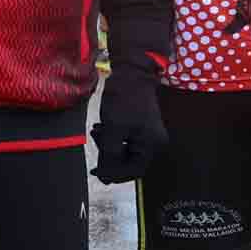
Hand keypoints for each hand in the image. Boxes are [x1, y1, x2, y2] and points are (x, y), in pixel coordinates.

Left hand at [90, 68, 169, 185]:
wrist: (132, 72)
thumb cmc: (124, 99)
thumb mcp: (113, 129)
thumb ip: (109, 155)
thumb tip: (105, 177)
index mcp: (152, 145)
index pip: (134, 171)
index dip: (114, 174)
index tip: (96, 171)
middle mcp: (154, 142)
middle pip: (130, 162)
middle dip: (109, 156)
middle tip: (96, 141)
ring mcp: (149, 134)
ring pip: (126, 151)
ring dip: (109, 145)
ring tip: (97, 130)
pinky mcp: (142, 126)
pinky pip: (126, 140)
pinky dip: (113, 137)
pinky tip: (102, 127)